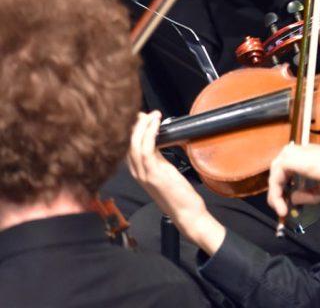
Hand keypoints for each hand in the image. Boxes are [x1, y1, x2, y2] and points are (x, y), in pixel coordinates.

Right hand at [127, 111, 225, 253]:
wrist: (186, 213)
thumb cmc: (178, 193)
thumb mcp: (165, 172)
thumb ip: (158, 158)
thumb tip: (158, 140)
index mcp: (139, 171)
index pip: (129, 147)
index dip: (133, 130)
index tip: (140, 116)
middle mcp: (137, 173)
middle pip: (128, 144)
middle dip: (135, 125)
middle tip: (145, 112)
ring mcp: (144, 175)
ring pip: (135, 145)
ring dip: (143, 126)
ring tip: (152, 114)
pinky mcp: (154, 175)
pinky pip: (146, 150)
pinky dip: (150, 134)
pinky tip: (156, 125)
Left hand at [266, 143, 319, 216]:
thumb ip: (305, 195)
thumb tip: (292, 198)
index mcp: (305, 155)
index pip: (287, 171)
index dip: (284, 189)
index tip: (286, 205)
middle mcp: (297, 151)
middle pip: (278, 173)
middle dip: (277, 193)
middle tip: (281, 209)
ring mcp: (292, 153)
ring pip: (274, 175)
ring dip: (275, 194)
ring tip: (280, 210)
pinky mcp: (288, 159)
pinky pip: (275, 179)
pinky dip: (276, 193)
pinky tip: (281, 205)